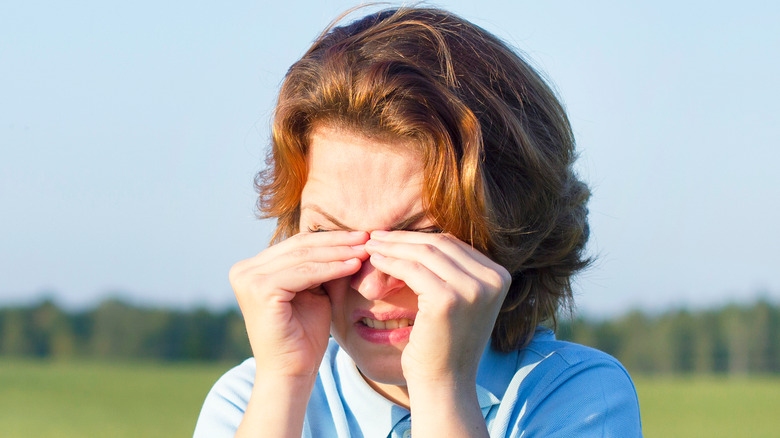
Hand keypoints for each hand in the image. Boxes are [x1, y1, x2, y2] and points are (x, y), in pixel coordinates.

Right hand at [229, 231, 368, 377]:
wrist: (292, 371)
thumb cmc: (305, 334)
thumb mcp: (315, 290)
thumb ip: (323, 264)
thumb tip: (351, 237)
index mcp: (253, 268)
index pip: (297, 244)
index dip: (332, 238)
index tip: (362, 236)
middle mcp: (244, 270)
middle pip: (300, 246)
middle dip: (337, 241)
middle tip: (366, 237)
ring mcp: (248, 278)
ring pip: (304, 256)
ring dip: (339, 252)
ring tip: (365, 250)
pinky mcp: (259, 289)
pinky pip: (304, 273)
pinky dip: (332, 268)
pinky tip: (354, 265)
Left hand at [364, 231, 510, 384]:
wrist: (444, 383)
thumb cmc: (445, 343)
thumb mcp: (460, 300)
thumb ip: (453, 270)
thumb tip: (423, 236)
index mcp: (500, 276)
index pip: (454, 244)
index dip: (420, 237)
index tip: (393, 236)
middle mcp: (492, 280)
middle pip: (441, 244)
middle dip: (404, 238)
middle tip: (376, 236)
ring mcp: (472, 289)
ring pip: (424, 253)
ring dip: (393, 247)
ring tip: (371, 246)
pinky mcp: (447, 300)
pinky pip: (411, 270)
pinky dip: (390, 262)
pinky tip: (374, 261)